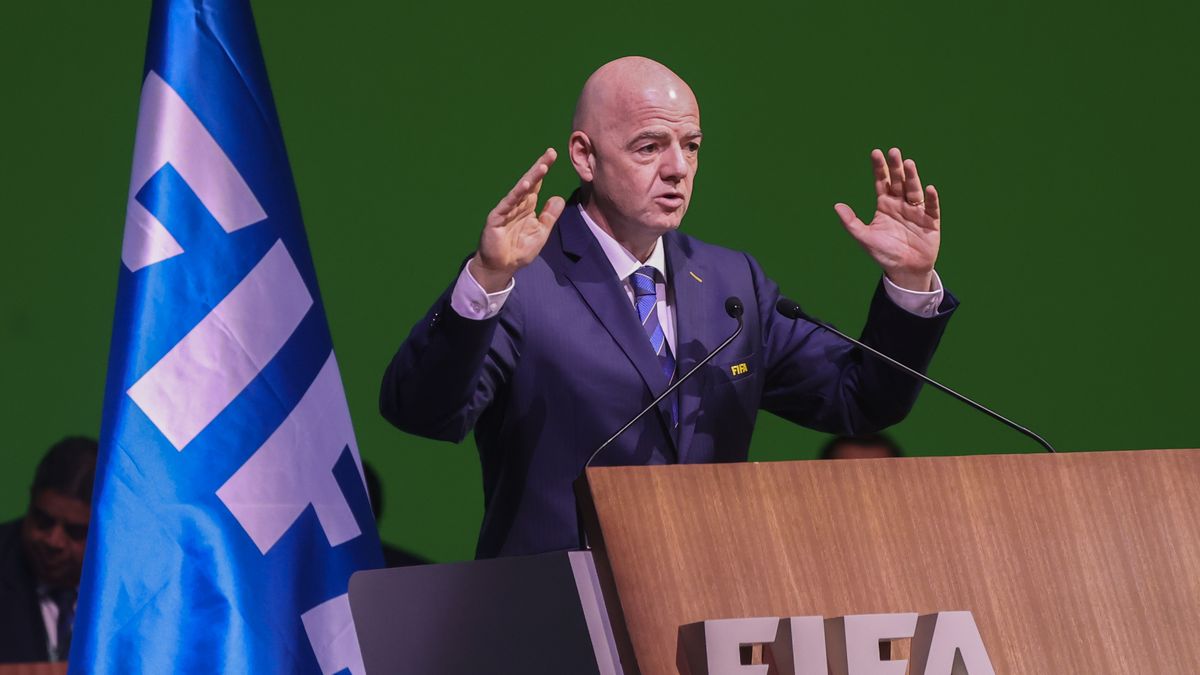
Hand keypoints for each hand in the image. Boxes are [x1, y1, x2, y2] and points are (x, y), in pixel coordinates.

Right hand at [471, 148, 565, 291]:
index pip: (537, 185)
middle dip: (540, 167)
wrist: (501, 267)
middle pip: (530, 182)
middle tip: (551, 152)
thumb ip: (549, 216)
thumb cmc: (519, 250)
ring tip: (543, 167)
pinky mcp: (496, 218)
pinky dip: (516, 194)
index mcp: (527, 206)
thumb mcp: (541, 233)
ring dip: (531, 178)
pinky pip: (507, 204)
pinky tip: (525, 185)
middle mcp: (517, 204)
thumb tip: (558, 198)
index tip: (553, 155)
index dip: (544, 171)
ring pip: (520, 191)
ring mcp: (506, 210)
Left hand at [834, 148, 940, 291]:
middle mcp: (901, 204)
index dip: (879, 168)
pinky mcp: (931, 221)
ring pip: (914, 191)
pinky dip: (931, 199)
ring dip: (912, 177)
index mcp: (885, 205)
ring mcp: (916, 211)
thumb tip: (836, 205)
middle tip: (893, 152)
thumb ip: (851, 222)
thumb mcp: (865, 238)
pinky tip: (929, 189)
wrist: (905, 271)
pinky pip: (931, 208)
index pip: (882, 182)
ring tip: (909, 163)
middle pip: (899, 182)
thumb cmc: (884, 253)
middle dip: (896, 167)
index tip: (875, 153)